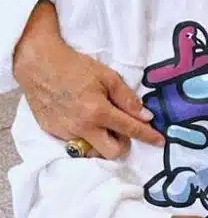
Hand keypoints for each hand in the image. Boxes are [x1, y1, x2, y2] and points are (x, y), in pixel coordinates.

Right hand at [13, 0, 162, 159]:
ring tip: (99, 123)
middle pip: (112, 152)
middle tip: (121, 129)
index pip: (131, 130)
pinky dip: (84, 135)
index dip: (148, 136)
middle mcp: (83, 127)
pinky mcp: (53, 132)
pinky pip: (75, 143)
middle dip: (122, 145)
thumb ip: (127, 98)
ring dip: (102, 142)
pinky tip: (81, 119)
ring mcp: (66, 132)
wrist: (38, 65)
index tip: (159, 141)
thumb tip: (145, 116)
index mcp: (98, 111)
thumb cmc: (74, 67)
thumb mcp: (107, 76)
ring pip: (93, 150)